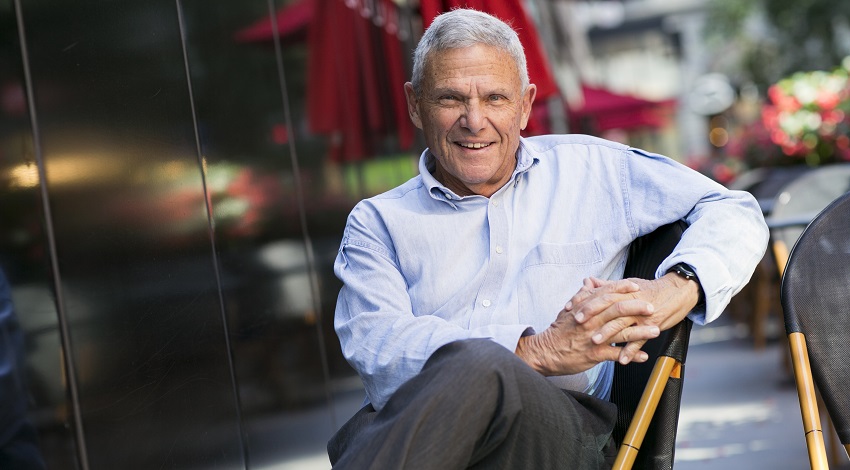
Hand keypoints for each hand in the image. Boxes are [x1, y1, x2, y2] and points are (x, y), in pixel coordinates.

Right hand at [515, 278, 659, 375]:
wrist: (546, 351)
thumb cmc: (559, 331)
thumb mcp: (568, 309)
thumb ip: (581, 295)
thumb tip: (589, 282)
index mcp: (585, 308)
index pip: (606, 293)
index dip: (622, 288)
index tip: (636, 286)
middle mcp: (590, 321)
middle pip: (617, 310)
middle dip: (637, 307)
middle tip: (652, 307)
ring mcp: (593, 337)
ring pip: (620, 332)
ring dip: (640, 332)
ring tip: (655, 331)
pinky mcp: (594, 354)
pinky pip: (616, 354)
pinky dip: (631, 355)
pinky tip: (643, 356)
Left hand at [575, 274, 699, 364]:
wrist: (678, 291)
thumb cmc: (651, 289)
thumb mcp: (628, 284)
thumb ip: (607, 285)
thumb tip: (589, 282)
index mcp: (623, 291)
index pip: (601, 294)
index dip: (585, 301)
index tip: (570, 308)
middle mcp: (631, 301)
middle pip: (609, 307)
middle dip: (592, 315)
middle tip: (577, 324)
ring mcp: (642, 314)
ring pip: (623, 323)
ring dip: (608, 333)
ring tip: (595, 342)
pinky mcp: (654, 325)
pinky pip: (641, 340)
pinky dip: (631, 350)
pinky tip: (622, 360)